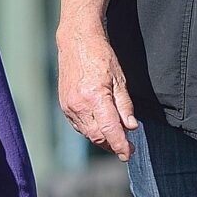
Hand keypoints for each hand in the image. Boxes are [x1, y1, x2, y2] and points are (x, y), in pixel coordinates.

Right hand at [56, 30, 139, 159]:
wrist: (77, 41)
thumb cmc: (101, 56)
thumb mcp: (120, 79)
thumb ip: (125, 106)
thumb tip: (131, 127)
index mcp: (95, 97)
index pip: (109, 131)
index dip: (120, 146)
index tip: (129, 154)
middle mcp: (79, 105)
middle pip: (97, 136)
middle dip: (113, 145)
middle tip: (128, 146)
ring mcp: (69, 106)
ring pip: (88, 133)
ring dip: (103, 139)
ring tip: (117, 137)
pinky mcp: (64, 105)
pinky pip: (79, 126)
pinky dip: (92, 130)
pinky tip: (102, 126)